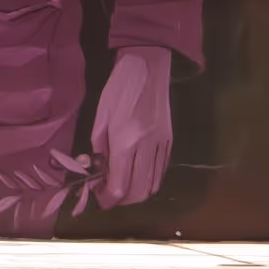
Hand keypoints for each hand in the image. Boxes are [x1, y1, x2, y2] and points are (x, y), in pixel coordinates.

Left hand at [90, 45, 173, 207]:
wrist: (147, 68)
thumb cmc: (118, 89)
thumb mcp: (100, 117)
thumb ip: (99, 147)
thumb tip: (98, 169)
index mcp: (125, 141)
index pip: (119, 186)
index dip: (107, 199)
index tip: (99, 197)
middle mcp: (146, 148)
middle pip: (138, 193)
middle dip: (121, 200)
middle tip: (108, 194)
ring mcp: (161, 146)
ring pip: (153, 186)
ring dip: (136, 193)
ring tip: (122, 185)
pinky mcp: (169, 142)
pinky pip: (161, 173)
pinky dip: (148, 181)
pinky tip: (137, 174)